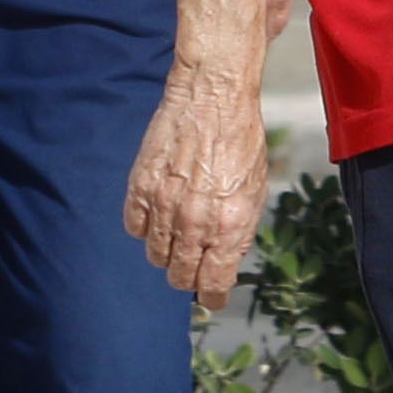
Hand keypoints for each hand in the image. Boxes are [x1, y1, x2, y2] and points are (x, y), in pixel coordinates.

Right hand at [122, 53, 274, 311]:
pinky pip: (136, 228)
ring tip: (179, 231)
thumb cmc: (241, 140)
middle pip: (180, 277)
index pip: (214, 285)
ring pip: (156, 256)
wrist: (212, 95)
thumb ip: (241, 231)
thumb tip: (226, 262)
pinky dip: (146, 227)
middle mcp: (195, 222)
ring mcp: (164, 205)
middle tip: (194, 264)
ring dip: (168, 251)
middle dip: (189, 277)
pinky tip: (160, 211)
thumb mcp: (256, 190)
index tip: (212, 295)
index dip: (213, 296)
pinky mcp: (140, 187)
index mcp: (230, 225)